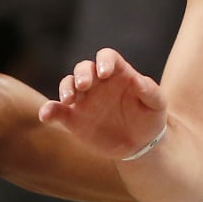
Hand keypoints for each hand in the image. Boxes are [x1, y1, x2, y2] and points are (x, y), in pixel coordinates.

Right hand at [38, 48, 167, 159]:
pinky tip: (45, 115)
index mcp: (118, 73)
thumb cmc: (150, 118)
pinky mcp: (73, 118)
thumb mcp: (157, 105)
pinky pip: (57, 111)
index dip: (104, 61)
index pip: (107, 57)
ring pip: (68, 85)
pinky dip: (48, 110)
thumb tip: (138, 80)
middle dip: (82, 74)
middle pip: (84, 68)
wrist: (140, 144)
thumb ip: (150, 91)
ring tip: (68, 100)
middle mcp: (98, 82)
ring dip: (65, 89)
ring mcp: (84, 99)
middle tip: (84, 86)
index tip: (105, 73)